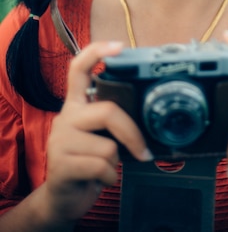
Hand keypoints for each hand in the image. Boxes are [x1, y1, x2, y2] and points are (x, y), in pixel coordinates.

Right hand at [43, 41, 150, 224]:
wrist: (62, 198)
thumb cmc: (89, 161)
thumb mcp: (100, 134)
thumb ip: (114, 119)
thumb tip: (149, 115)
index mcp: (76, 105)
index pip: (79, 69)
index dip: (98, 52)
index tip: (119, 46)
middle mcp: (66, 117)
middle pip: (108, 111)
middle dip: (132, 133)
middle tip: (143, 151)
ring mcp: (60, 140)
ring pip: (108, 145)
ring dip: (116, 163)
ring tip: (106, 167)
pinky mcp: (61, 165)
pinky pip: (101, 167)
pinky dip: (109, 178)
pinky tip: (99, 179)